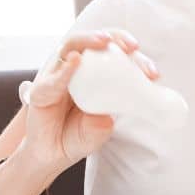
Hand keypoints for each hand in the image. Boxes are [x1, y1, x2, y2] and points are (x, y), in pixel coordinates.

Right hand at [19, 28, 158, 173]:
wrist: (51, 155)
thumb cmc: (77, 136)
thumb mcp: (102, 127)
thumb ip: (110, 115)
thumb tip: (119, 109)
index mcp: (96, 75)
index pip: (117, 56)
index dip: (136, 60)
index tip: (153, 73)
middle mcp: (77, 69)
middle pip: (96, 43)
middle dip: (116, 38)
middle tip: (132, 47)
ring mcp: (58, 76)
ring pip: (72, 46)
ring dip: (89, 40)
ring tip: (104, 41)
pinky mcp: (41, 90)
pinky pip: (54, 77)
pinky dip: (66, 68)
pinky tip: (75, 61)